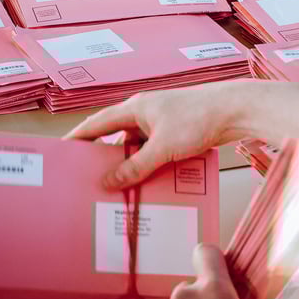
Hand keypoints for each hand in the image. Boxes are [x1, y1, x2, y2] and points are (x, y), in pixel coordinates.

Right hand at [66, 80, 298, 189]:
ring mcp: (162, 122)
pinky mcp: (178, 132)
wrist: (237, 110)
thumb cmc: (199, 120)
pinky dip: (151, 166)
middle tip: (90, 180)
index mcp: (135, 108)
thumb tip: (108, 182)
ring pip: (138, 148)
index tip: (61, 152)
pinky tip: (152, 185)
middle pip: (117, 138)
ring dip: (132, 166)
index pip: (97, 124)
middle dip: (106, 159)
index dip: (78, 138)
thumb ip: (135, 167)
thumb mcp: (163, 148)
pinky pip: (155, 151)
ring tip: (122, 190)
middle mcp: (145, 112)